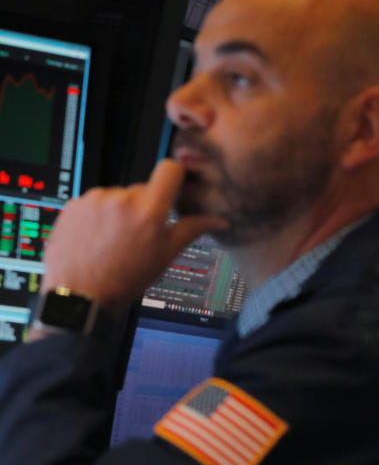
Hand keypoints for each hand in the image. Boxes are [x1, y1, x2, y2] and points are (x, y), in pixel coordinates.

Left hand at [40, 159, 227, 312]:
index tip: (173, 188)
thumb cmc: (124, 279)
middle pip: (143, 188)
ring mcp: (95, 201)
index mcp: (148, 210)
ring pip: (118, 195)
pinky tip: (99, 237)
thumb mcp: (166, 255)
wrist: (81, 295)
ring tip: (115, 238)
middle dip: (145, 205)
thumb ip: (192, 229)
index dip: (175, 177)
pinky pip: (95, 201)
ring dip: (121, 210)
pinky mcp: (74, 205)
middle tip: (140, 232)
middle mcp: (120, 199)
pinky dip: (99, 215)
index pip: (169, 168)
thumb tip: (218, 220)